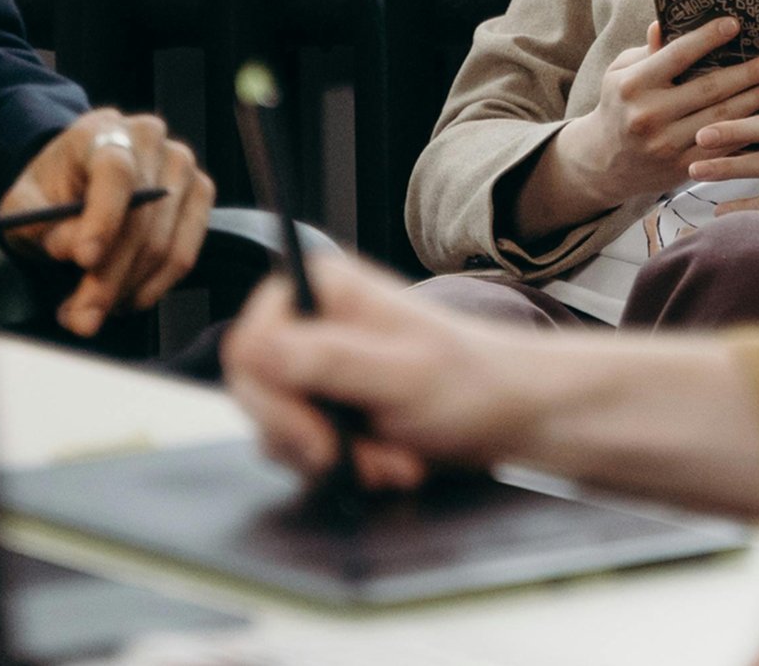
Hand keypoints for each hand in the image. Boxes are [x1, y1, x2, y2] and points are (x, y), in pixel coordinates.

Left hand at [0, 108, 217, 337]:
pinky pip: (184, 254)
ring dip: (126, 290)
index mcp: (102, 131)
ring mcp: (182, 168)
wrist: (78, 179)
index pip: (115, 173)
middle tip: (80, 317)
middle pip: (140, 219)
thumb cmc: (51, 191)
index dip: (103, 219)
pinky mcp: (200, 195)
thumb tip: (75, 250)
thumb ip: (43, 224)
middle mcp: (152, 141)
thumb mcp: (26, 205)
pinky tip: (123, 300)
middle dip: (107, 278)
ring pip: (163, 244)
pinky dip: (153, 287)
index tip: (84, 261)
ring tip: (91, 313)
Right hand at [221, 251, 530, 492]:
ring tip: (393, 461)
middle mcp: (310, 323)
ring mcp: (315, 368)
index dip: (273, 402)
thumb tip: (253, 348)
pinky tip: (389, 464)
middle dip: (311, 441)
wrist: (512, 415)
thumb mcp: (402, 374)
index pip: (246, 347)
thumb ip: (327, 361)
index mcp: (321, 290)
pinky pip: (302, 451)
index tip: (320, 438)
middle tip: (357, 459)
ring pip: (277, 431)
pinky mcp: (325, 407)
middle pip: (254, 395)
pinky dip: (345, 469)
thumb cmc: (473, 381)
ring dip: (336, 460)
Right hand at [527, 15, 758, 233]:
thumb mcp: (620, 73)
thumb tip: (666, 21)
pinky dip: (750, 131)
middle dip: (749, 73)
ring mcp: (667, 145)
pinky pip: (724, 147)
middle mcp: (649, 115)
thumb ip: (648, 51)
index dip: (708, 38)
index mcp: (633, 85)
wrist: (604, 162)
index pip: (677, 55)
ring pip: (722, 119)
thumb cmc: (619, 105)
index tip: (737, 24)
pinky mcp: (682, 167)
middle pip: (709, 89)